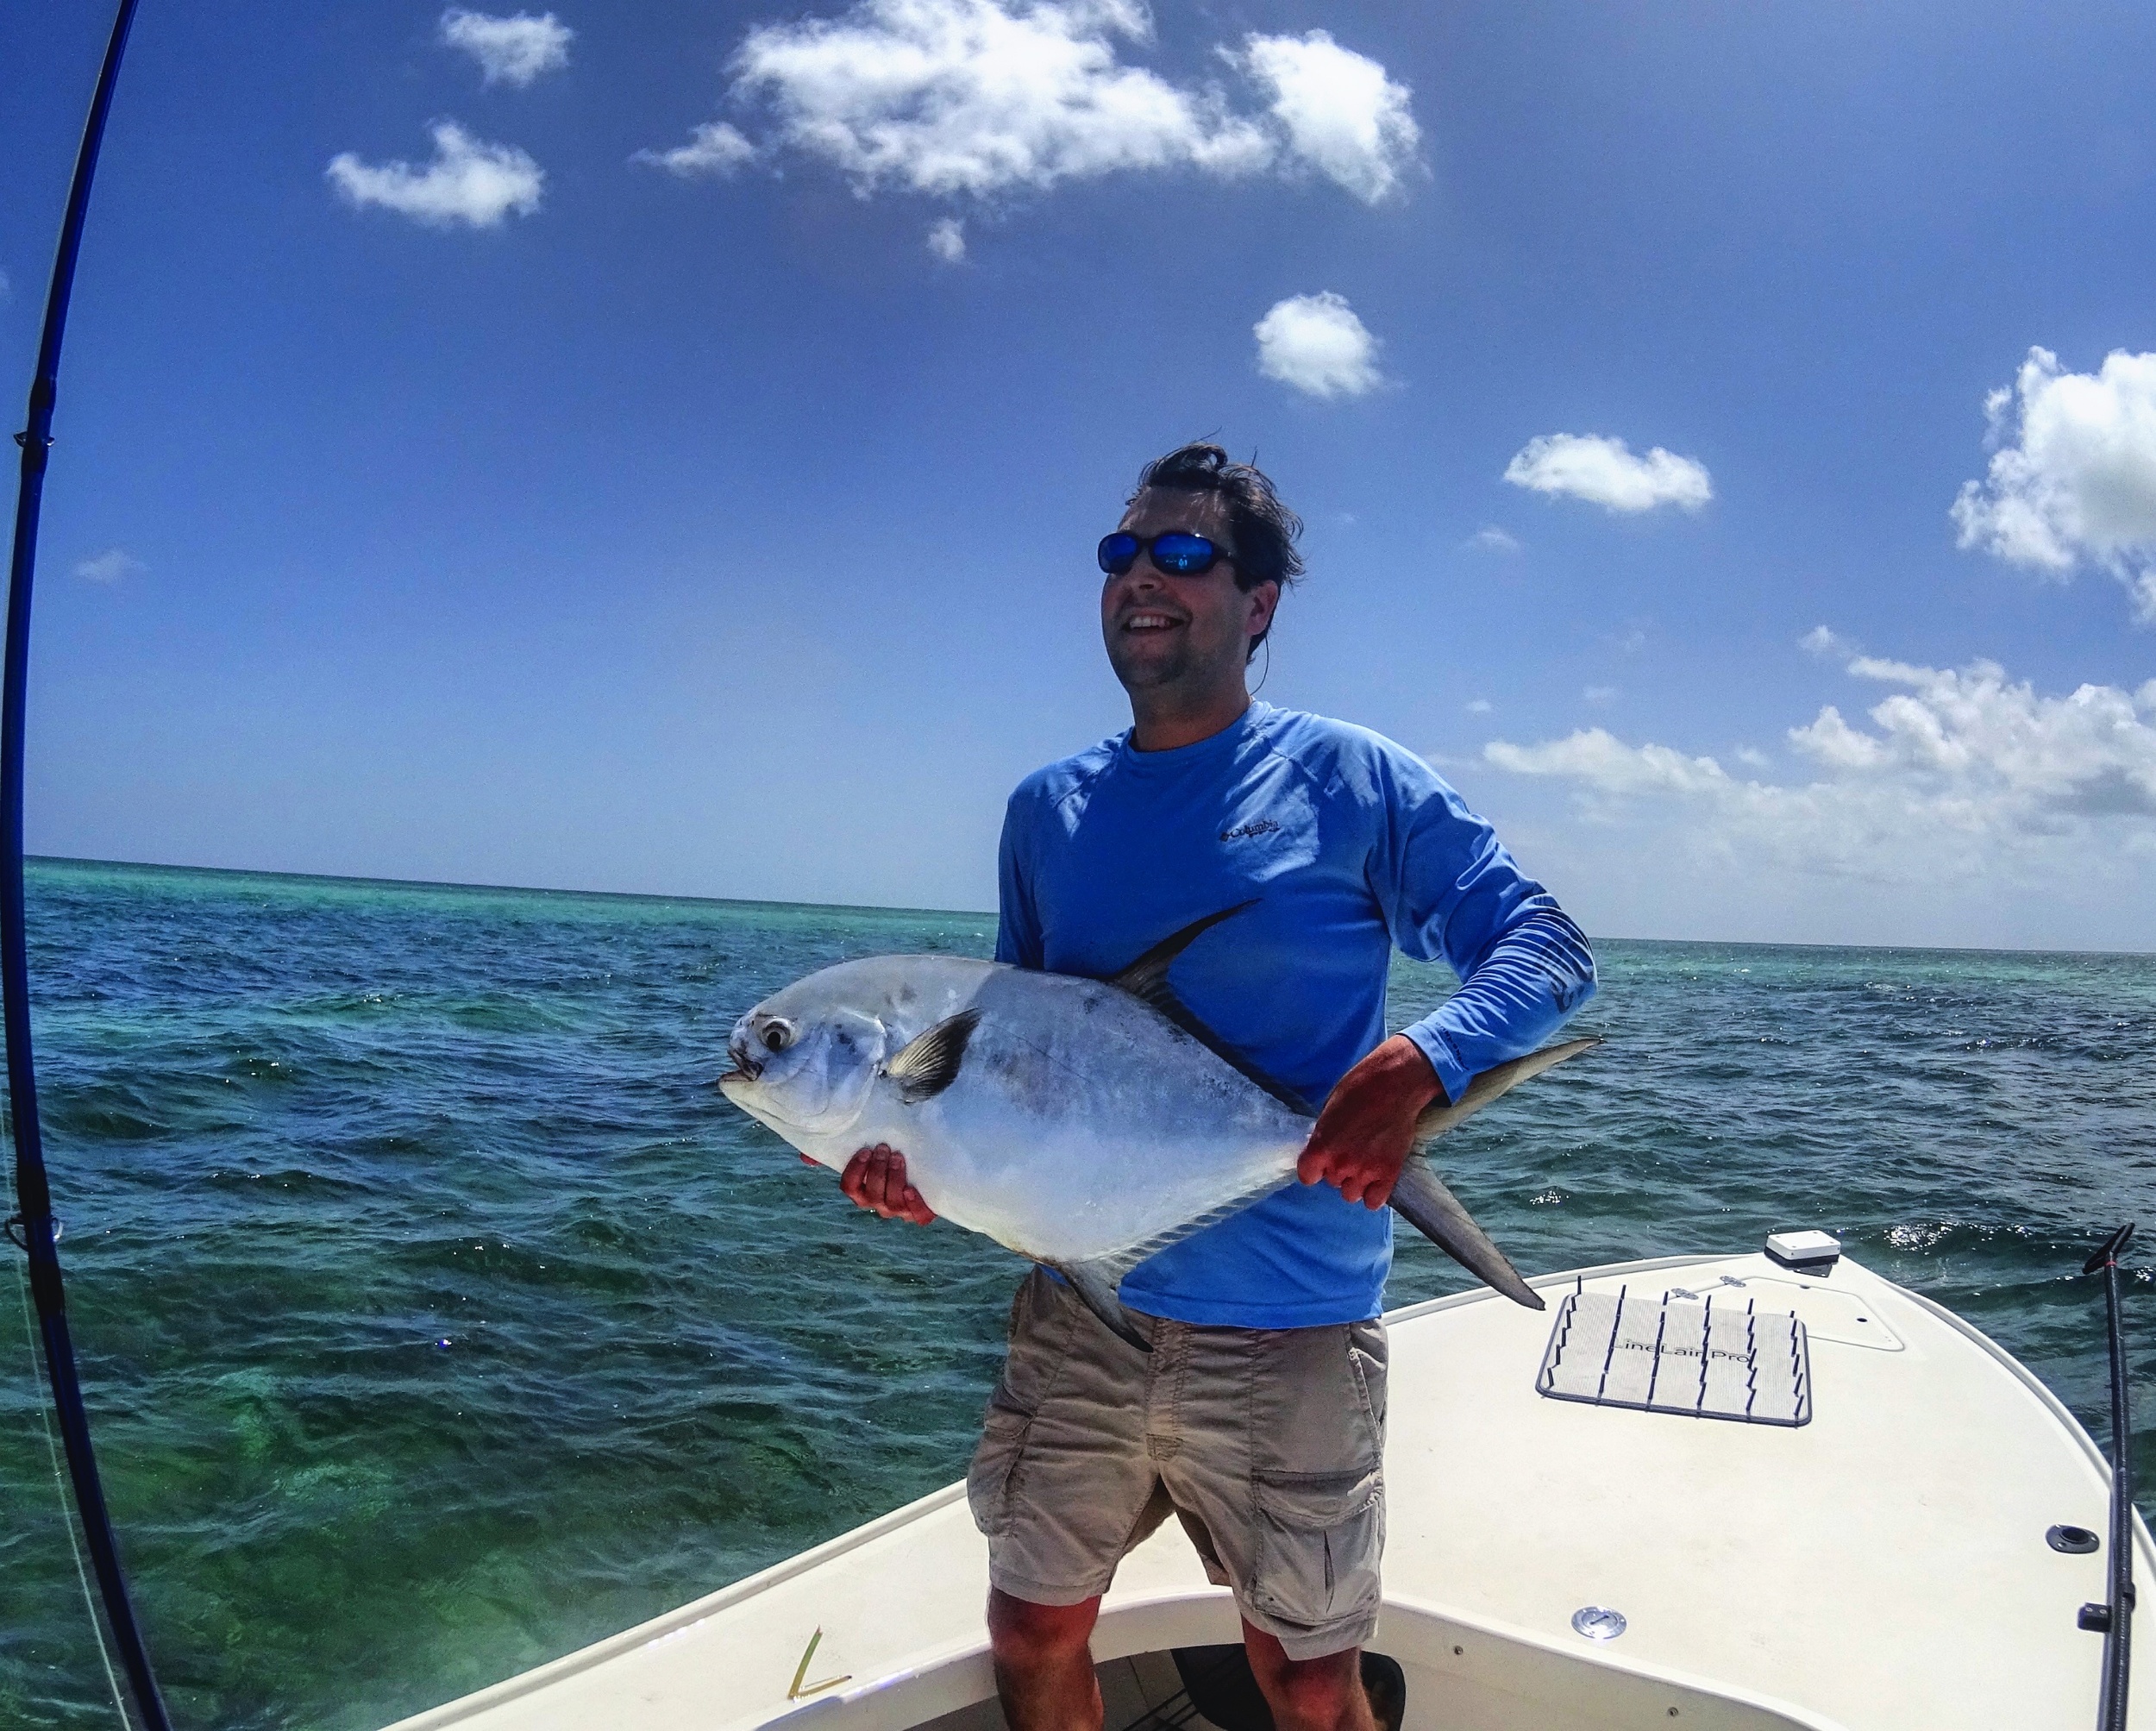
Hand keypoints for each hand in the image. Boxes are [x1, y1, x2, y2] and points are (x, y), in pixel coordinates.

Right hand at [832, 1143, 936, 1224]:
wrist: (920, 1155)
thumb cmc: (886, 1150)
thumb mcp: (862, 1145)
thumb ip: (832, 1149)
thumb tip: (807, 1159)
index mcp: (860, 1190)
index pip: (849, 1188)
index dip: (855, 1171)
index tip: (864, 1151)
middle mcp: (877, 1202)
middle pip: (872, 1196)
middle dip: (877, 1172)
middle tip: (884, 1149)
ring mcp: (899, 1209)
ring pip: (893, 1204)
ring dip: (894, 1180)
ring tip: (898, 1158)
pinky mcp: (921, 1211)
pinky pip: (918, 1217)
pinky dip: (915, 1206)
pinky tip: (912, 1189)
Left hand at [1296, 1035, 1443, 1208]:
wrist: (1394, 1084)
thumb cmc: (1359, 1089)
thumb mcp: (1329, 1110)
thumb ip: (1324, 1135)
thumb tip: (1323, 1148)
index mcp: (1320, 1147)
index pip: (1307, 1176)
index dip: (1314, 1169)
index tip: (1321, 1162)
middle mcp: (1340, 1164)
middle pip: (1332, 1182)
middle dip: (1338, 1169)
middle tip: (1351, 1151)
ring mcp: (1365, 1171)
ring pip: (1351, 1194)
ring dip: (1355, 1182)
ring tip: (1365, 1163)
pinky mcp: (1388, 1174)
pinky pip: (1374, 1202)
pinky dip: (1374, 1194)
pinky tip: (1377, 1179)